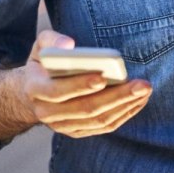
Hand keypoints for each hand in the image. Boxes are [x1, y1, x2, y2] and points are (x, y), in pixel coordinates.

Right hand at [21, 30, 152, 138]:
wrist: (29, 95)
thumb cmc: (42, 64)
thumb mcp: (39, 46)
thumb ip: (52, 41)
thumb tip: (70, 45)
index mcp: (35, 89)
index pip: (57, 91)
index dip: (79, 85)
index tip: (103, 76)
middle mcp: (47, 113)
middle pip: (85, 108)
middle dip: (116, 96)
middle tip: (142, 84)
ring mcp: (62, 126)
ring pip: (97, 120)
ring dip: (124, 106)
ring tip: (144, 91)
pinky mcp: (76, 131)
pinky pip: (103, 127)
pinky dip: (123, 114)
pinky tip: (137, 101)